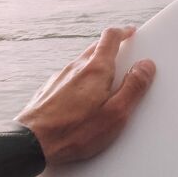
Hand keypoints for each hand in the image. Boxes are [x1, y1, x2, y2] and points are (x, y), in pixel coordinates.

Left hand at [17, 26, 154, 164]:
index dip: (123, 32)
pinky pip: (70, 79)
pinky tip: (82, 101)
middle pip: (96, 48)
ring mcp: (59, 77)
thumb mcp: (116, 113)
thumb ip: (133, 87)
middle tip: (123, 59)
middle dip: (111, 50)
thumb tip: (146, 65)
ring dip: (96, 67)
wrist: (31, 144)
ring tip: (105, 85)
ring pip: (82, 64)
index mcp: (96, 69)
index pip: (110, 37)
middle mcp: (76, 67)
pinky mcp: (48, 90)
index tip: (131, 33)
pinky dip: (81, 82)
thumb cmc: (75, 131)